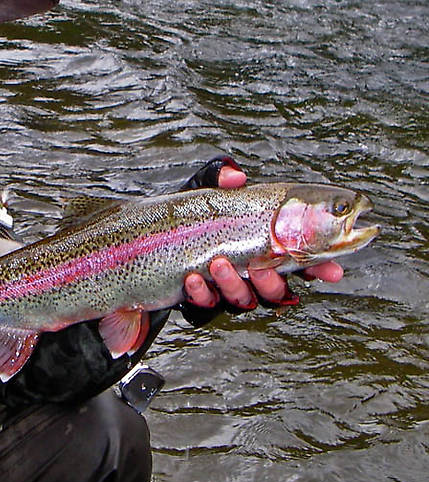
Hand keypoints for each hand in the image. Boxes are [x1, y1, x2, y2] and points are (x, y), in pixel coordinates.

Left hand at [180, 159, 343, 318]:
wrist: (150, 240)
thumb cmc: (187, 216)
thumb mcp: (204, 192)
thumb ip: (221, 179)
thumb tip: (237, 177)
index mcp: (261, 247)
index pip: (298, 261)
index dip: (319, 268)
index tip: (331, 271)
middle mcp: (248, 272)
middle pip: (276, 289)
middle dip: (273, 282)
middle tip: (260, 267)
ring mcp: (225, 288)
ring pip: (244, 299)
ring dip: (235, 285)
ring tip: (219, 265)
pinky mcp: (200, 299)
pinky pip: (206, 305)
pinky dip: (201, 293)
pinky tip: (194, 279)